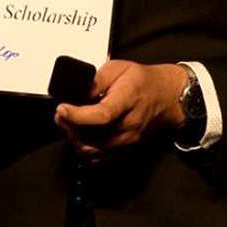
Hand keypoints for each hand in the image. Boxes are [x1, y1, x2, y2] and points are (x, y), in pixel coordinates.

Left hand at [53, 60, 186, 157]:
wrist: (165, 97)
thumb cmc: (143, 83)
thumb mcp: (118, 68)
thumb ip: (97, 78)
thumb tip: (78, 91)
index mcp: (128, 100)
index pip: (102, 115)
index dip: (77, 115)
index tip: (63, 109)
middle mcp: (130, 125)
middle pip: (93, 135)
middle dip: (70, 125)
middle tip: (61, 113)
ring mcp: (128, 140)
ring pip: (93, 149)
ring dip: (75, 138)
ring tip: (69, 123)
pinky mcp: (125, 150)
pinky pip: (99, 158)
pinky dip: (84, 150)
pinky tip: (80, 137)